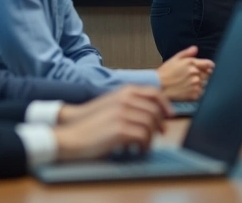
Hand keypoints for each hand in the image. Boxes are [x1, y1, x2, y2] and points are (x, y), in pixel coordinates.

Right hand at [53, 86, 170, 161]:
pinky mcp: (119, 129)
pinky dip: (144, 145)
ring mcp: (122, 114)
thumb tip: (154, 114)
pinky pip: (143, 137)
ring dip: (151, 137)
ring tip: (144, 145)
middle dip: (159, 124)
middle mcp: (125, 100)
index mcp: (124, 92)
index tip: (170, 116)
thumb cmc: (91, 124)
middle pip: (155, 111)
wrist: (71, 135)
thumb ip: (130, 104)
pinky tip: (138, 149)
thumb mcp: (112, 106)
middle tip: (160, 134)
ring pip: (151, 125)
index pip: (154, 93)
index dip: (165, 105)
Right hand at [156, 46, 207, 100]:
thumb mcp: (174, 59)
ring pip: (205, 84)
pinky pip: (201, 93)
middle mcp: (195, 73)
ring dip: (200, 84)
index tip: (205, 69)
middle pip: (208, 74)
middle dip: (203, 75)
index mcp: (191, 63)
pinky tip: (187, 91)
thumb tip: (195, 48)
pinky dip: (196, 92)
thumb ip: (187, 53)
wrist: (157, 87)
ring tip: (188, 85)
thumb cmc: (164, 74)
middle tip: (192, 78)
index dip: (208, 66)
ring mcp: (195, 84)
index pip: (209, 64)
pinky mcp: (194, 95)